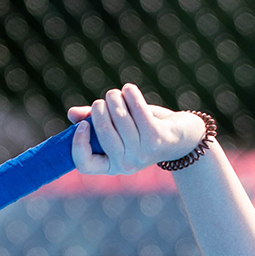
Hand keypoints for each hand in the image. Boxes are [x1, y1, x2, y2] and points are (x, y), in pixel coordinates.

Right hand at [68, 83, 207, 174]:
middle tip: (105, 100)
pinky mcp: (157, 139)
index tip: (82, 124)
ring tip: (118, 94)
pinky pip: (138, 110)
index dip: (78, 144)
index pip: (85, 164)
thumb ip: (94, 121)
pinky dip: (131, 95)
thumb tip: (72, 114)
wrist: (182, 138)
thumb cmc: (143, 130)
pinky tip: (129, 89)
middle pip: (102, 133)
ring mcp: (142, 153)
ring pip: (119, 118)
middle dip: (100, 109)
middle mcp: (126, 164)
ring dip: (115, 98)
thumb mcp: (118, 127)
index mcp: (111, 165)